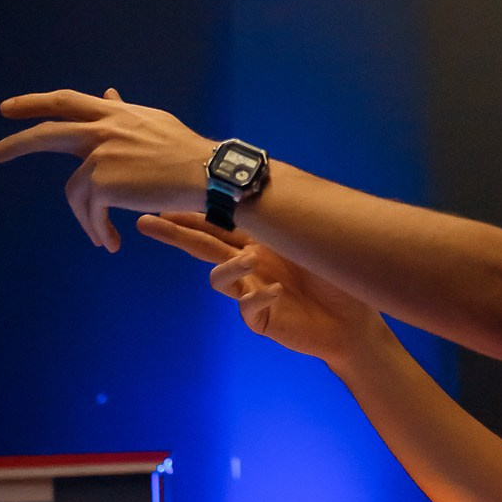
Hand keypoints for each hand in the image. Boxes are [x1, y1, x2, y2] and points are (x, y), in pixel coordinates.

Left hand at [0, 88, 213, 250]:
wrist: (206, 174)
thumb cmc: (187, 153)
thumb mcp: (152, 123)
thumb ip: (123, 113)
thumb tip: (109, 94)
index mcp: (115, 114)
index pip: (67, 101)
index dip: (36, 103)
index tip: (9, 108)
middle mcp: (103, 128)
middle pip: (47, 132)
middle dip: (14, 144)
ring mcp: (101, 153)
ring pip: (73, 189)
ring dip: (84, 217)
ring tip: (101, 236)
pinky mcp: (102, 180)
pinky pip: (90, 210)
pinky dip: (96, 227)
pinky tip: (110, 240)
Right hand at [137, 215, 382, 368]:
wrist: (354, 319)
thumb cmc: (335, 274)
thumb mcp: (312, 237)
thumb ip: (287, 217)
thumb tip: (263, 182)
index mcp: (257, 239)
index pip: (217, 223)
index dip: (190, 212)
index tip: (164, 198)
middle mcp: (248, 263)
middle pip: (203, 246)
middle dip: (175, 233)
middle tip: (147, 222)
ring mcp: (250, 291)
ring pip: (219, 277)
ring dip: (229, 266)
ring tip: (250, 258)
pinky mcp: (260, 318)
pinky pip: (247, 308)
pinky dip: (258, 297)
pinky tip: (276, 292)